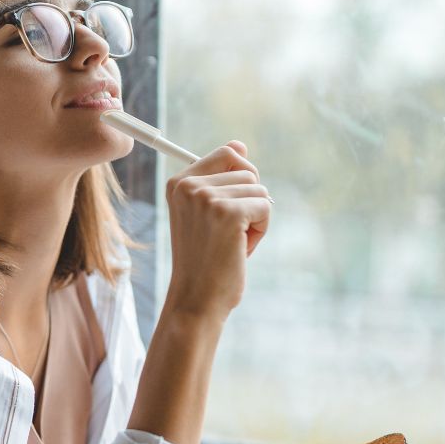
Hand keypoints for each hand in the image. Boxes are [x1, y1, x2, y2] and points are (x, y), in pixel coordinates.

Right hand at [164, 140, 271, 316]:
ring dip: (256, 218)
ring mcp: (207, 197)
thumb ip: (220, 178)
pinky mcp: (228, 212)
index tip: (226, 211)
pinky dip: (261, 229)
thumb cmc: (204, 259)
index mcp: (178, 182)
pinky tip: (241, 248)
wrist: (196, 299)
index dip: (240, 181)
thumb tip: (241, 144)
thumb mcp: (206, 213)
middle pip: (247, 171)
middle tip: (228, 233)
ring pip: (259, 189)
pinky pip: (266, 206)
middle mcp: (188, 185)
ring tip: (232, 243)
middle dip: (249, 202)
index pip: (227, 154)